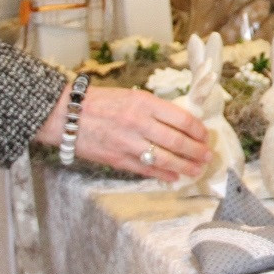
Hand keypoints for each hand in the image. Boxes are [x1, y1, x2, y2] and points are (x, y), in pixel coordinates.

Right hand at [37, 86, 208, 181]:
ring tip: (196, 170)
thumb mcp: (131, 96)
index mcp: (144, 103)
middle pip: (178, 142)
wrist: (67, 115)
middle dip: (197, 152)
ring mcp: (128, 144)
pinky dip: (163, 175)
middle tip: (207, 156)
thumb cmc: (100, 102)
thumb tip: (179, 125)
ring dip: (185, 167)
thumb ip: (154, 110)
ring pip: (165, 160)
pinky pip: (146, 170)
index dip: (198, 130)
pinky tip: (174, 177)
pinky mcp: (118, 160)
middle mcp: (138, 123)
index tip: (204, 136)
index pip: (182, 119)